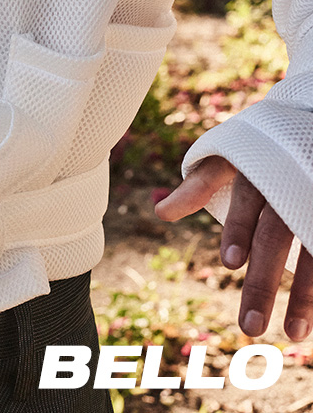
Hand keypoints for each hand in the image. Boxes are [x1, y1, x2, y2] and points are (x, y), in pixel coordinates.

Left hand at [155, 155, 311, 340]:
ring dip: (303, 296)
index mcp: (258, 170)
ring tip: (290, 334)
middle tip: (249, 325)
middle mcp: (289, 186)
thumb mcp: (228, 155)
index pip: (247, 202)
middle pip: (275, 237)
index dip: (239, 230)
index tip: (229, 263)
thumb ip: (198, 185)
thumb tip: (160, 212)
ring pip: (312, 252)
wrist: (309, 122)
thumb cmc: (260, 145)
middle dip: (263, 281)